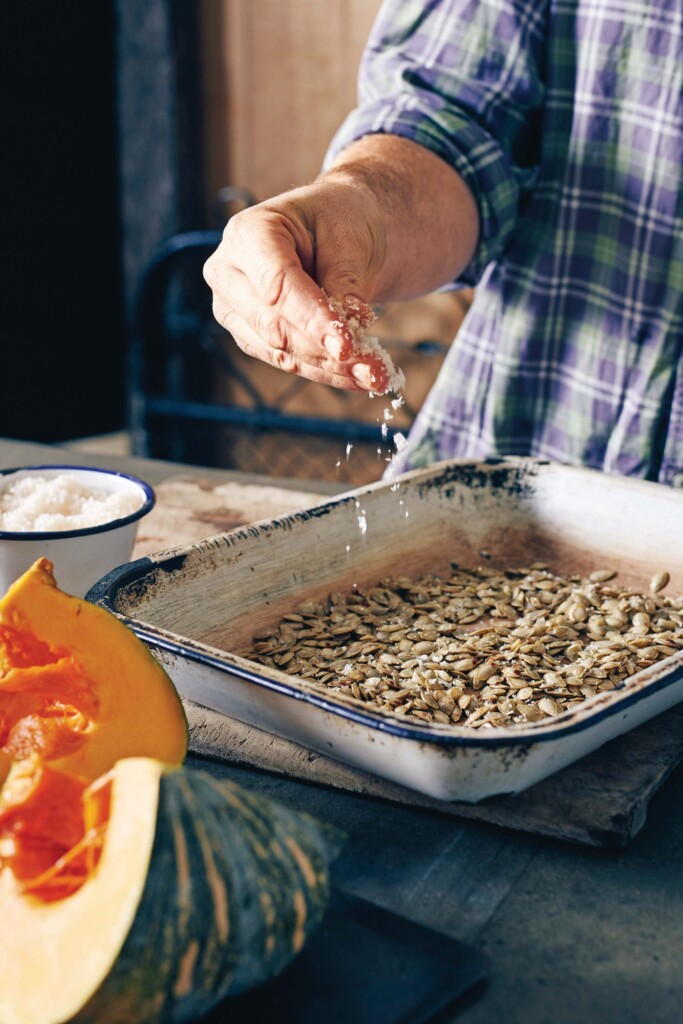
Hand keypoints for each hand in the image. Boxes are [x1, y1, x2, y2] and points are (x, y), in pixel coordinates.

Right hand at [203, 178, 392, 391]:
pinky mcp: (249, 336)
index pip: (277, 285)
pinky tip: (359, 378)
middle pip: (273, 325)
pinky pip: (286, 361)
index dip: (311, 319)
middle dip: (325, 351)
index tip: (346, 346)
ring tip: (375, 376)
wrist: (332, 232)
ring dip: (330, 369)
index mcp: (247, 234)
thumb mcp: (350, 238)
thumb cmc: (338, 221)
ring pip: (280, 351)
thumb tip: (351, 326)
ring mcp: (233, 309)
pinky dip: (325, 371)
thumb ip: (345, 282)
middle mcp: (228, 273)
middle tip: (374, 370)